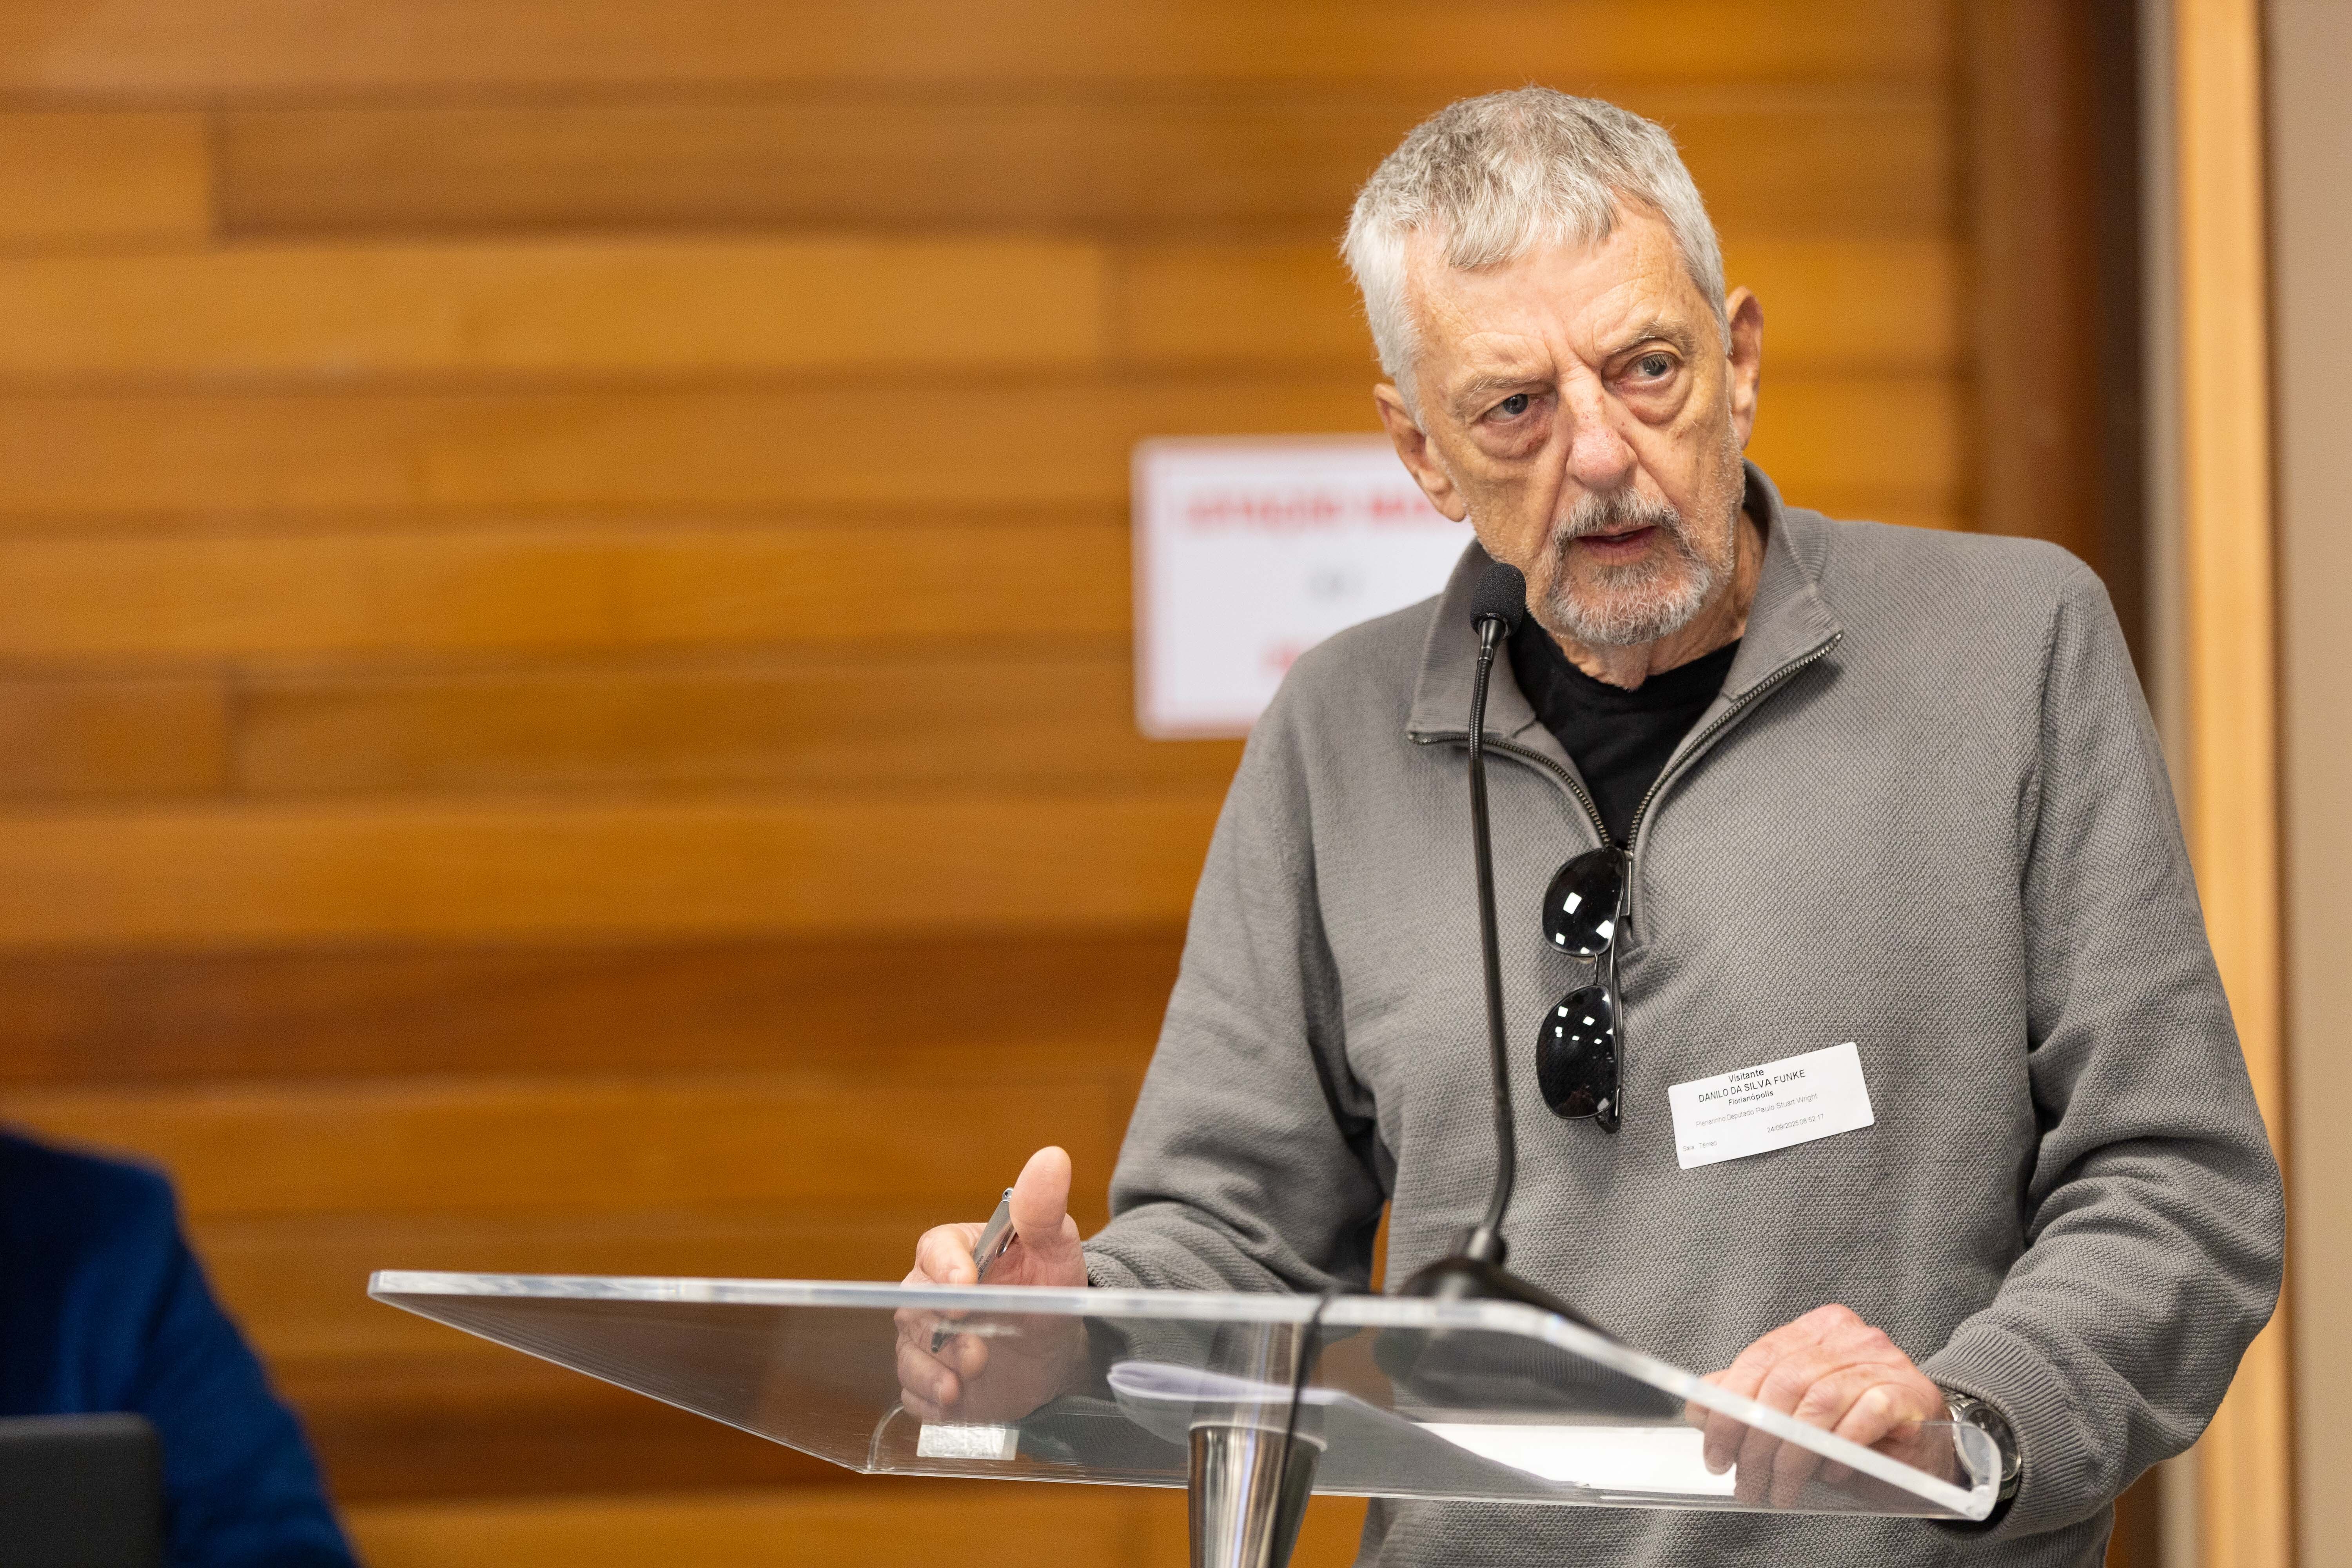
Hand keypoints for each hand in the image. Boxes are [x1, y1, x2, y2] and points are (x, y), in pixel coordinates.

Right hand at [895, 1146, 1089, 1423]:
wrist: (1057, 1345)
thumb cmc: (1050, 1284)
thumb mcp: (1056, 1246)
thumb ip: (1044, 1209)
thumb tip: (1052, 1158)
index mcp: (955, 1251)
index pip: (934, 1250)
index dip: (945, 1268)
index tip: (965, 1287)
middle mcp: (930, 1293)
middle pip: (916, 1307)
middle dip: (942, 1332)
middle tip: (978, 1351)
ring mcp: (926, 1339)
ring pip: (909, 1353)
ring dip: (933, 1371)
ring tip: (964, 1383)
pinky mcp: (929, 1380)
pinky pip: (914, 1392)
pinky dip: (930, 1401)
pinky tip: (953, 1405)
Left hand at [1687, 1303, 1955, 1508]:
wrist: (1928, 1441)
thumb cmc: (1856, 1425)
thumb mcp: (1796, 1408)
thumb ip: (1750, 1399)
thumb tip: (1700, 1406)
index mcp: (1814, 1330)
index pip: (1757, 1361)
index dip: (1729, 1410)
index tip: (1715, 1452)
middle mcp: (1847, 1337)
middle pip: (1784, 1384)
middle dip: (1756, 1441)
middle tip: (1746, 1481)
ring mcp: (1882, 1361)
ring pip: (1818, 1403)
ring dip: (1792, 1455)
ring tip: (1780, 1488)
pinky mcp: (1910, 1393)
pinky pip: (1865, 1415)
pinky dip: (1840, 1446)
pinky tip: (1830, 1471)